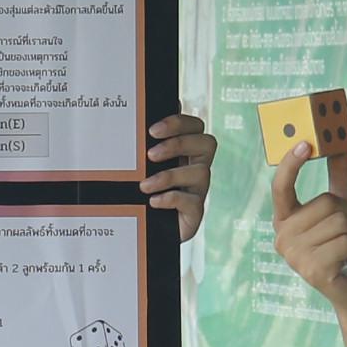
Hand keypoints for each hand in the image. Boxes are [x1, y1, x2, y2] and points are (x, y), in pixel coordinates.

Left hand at [145, 113, 216, 242]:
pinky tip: (153, 201)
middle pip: (207, 143)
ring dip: (169, 176)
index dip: (179, 123)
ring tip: (144, 185)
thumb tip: (138, 116)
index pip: (196, 126)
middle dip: (179, 144)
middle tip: (150, 154)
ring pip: (201, 172)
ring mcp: (198, 190)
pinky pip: (192, 202)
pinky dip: (172, 198)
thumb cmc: (141, 193)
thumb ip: (143, 144)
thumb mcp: (139, 167)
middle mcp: (197, 167)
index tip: (152, 130)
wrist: (142, 230)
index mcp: (186, 151)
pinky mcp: (195, 213)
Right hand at [271, 145, 346, 309]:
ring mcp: (294, 255)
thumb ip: (338, 176)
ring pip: (338, 222)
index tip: (304, 143)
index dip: (291, 164)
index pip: (281, 188)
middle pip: (326, 203)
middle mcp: (283, 237)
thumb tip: (339, 145)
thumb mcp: (345, 208)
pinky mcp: (311, 270)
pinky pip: (345, 241)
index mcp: (286, 221)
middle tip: (346, 239)